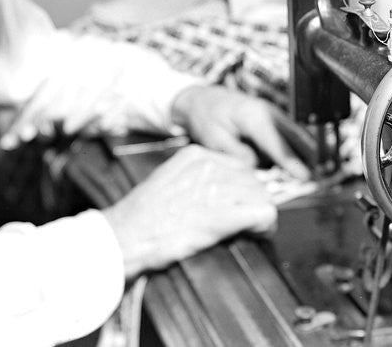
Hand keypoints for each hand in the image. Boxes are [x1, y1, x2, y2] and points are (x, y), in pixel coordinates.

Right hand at [102, 145, 276, 277]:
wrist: (127, 235)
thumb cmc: (140, 216)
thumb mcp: (168, 180)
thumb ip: (194, 179)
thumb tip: (216, 192)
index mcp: (196, 155)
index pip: (238, 166)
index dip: (241, 189)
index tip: (237, 204)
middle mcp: (210, 166)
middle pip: (253, 180)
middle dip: (251, 201)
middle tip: (245, 222)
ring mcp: (218, 188)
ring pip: (262, 195)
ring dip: (259, 214)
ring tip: (249, 230)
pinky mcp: (225, 214)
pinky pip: (264, 213)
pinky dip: (265, 225)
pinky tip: (255, 234)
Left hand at [171, 85, 309, 179]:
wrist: (204, 100)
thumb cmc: (207, 117)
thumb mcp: (215, 139)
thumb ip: (237, 155)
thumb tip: (256, 168)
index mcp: (253, 116)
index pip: (277, 142)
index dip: (291, 161)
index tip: (304, 176)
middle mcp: (268, 112)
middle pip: (296, 137)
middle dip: (309, 157)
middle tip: (320, 178)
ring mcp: (273, 115)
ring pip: (297, 136)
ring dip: (307, 153)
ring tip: (317, 174)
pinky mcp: (273, 121)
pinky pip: (290, 136)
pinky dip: (298, 149)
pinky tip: (302, 165)